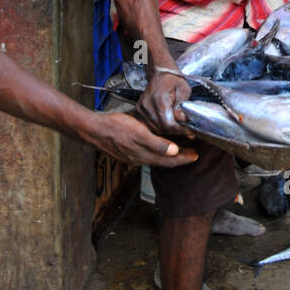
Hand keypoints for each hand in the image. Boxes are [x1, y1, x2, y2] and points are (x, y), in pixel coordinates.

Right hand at [83, 111, 197, 167]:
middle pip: (164, 162)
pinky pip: (147, 155)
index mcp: (144, 155)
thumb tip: (174, 152)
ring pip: (156, 159)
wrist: (93, 130)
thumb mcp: (139, 132)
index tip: (196, 156)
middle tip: (193, 154)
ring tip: (180, 150)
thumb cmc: (115, 128)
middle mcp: (139, 159)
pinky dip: (157, 152)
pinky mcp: (127, 152)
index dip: (184, 159)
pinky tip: (159, 147)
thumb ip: (157, 144)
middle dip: (179, 158)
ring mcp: (132, 157)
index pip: (169, 161)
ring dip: (169, 156)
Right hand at [137, 69, 192, 134]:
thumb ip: (182, 106)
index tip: (190, 130)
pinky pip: (150, 126)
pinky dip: (160, 128)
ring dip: (168, 131)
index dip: (180, 130)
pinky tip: (168, 123)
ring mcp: (141, 109)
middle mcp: (147, 105)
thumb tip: (184, 121)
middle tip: (186, 129)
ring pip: (156, 129)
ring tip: (178, 125)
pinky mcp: (138, 112)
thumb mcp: (183, 90)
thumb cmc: (173, 80)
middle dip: (175, 131)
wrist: (160, 74)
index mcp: (158, 99)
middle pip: (162, 128)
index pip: (168, 124)